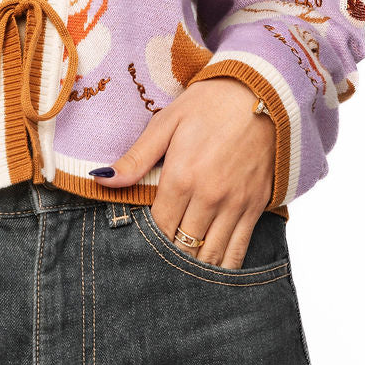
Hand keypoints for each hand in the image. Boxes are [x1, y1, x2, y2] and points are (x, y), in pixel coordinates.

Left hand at [95, 77, 276, 269]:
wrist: (263, 94)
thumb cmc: (209, 104)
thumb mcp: (167, 122)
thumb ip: (136, 158)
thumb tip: (101, 178)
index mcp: (182, 176)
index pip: (158, 227)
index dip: (146, 239)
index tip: (137, 242)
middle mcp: (210, 197)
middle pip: (182, 247)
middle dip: (167, 257)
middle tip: (154, 262)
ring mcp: (236, 205)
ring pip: (210, 255)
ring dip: (193, 267)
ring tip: (178, 270)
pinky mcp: (256, 207)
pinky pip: (239, 250)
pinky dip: (223, 266)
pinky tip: (210, 270)